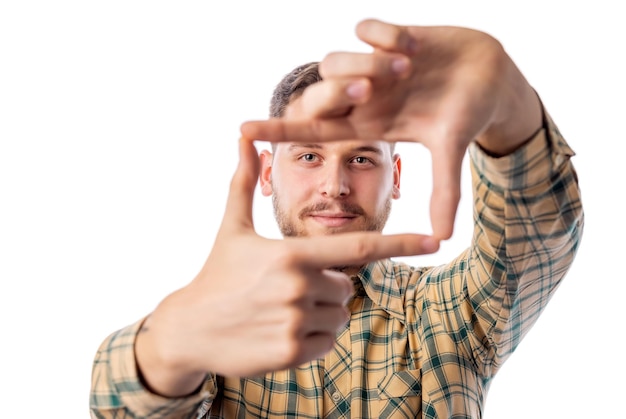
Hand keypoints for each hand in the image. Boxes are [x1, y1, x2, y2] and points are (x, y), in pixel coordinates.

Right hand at [135, 137, 438, 396]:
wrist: (190, 328)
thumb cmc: (216, 273)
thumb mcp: (231, 227)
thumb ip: (243, 183)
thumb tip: (243, 139)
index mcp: (292, 254)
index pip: (358, 248)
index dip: (400, 243)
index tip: (434, 240)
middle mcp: (299, 288)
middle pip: (345, 285)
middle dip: (324, 285)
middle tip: (285, 288)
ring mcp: (296, 322)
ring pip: (339, 314)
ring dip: (320, 312)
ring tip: (280, 308)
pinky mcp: (292, 353)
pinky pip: (328, 341)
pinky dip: (313, 337)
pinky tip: (280, 329)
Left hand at [241, 19, 541, 239]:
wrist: (490, 76)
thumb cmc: (466, 114)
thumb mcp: (451, 152)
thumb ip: (444, 192)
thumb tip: (442, 239)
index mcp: (370, 124)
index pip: (314, 129)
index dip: (280, 128)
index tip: (243, 130)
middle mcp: (365, 96)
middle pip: (319, 92)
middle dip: (338, 89)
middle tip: (372, 90)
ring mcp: (374, 65)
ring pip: (335, 59)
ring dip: (368, 63)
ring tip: (407, 66)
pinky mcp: (388, 35)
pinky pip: (364, 29)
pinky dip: (383, 34)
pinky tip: (410, 44)